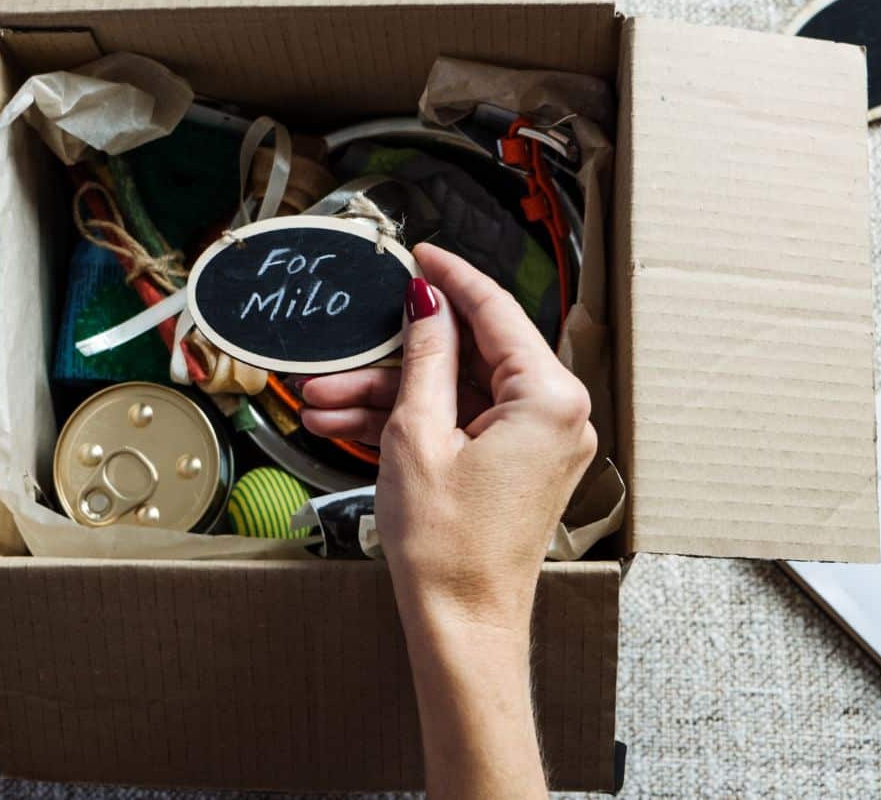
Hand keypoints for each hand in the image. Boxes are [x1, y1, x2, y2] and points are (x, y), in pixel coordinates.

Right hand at [301, 243, 594, 631]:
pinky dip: (411, 424)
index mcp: (548, 398)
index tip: (420, 253)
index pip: (496, 311)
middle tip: (343, 352)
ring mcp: (537, 443)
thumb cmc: (448, 548)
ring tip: (324, 402)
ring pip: (454, 394)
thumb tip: (425, 304)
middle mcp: (556, 416)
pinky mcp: (515, 467)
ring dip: (388, 395)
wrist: (461, 627)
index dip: (451, 278)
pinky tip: (349, 424)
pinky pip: (460, 425)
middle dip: (394, 357)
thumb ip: (424, 357)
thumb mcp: (418, 434)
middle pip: (467, 357)